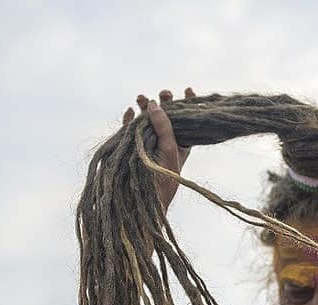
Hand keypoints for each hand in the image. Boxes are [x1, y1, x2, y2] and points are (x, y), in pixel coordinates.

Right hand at [122, 87, 195, 210]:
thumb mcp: (170, 149)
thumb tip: (155, 104)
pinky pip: (129, 130)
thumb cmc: (164, 177)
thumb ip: (164, 126)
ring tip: (142, 97)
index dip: (188, 105)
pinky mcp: (131, 149)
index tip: (188, 90)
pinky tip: (130, 112)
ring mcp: (147, 145)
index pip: (187, 121)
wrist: (145, 201)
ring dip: (144, 108)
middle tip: (164, 93)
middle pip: (165, 117)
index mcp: (181, 145)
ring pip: (146, 121)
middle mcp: (165, 143)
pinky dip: (129, 120)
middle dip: (164, 103)